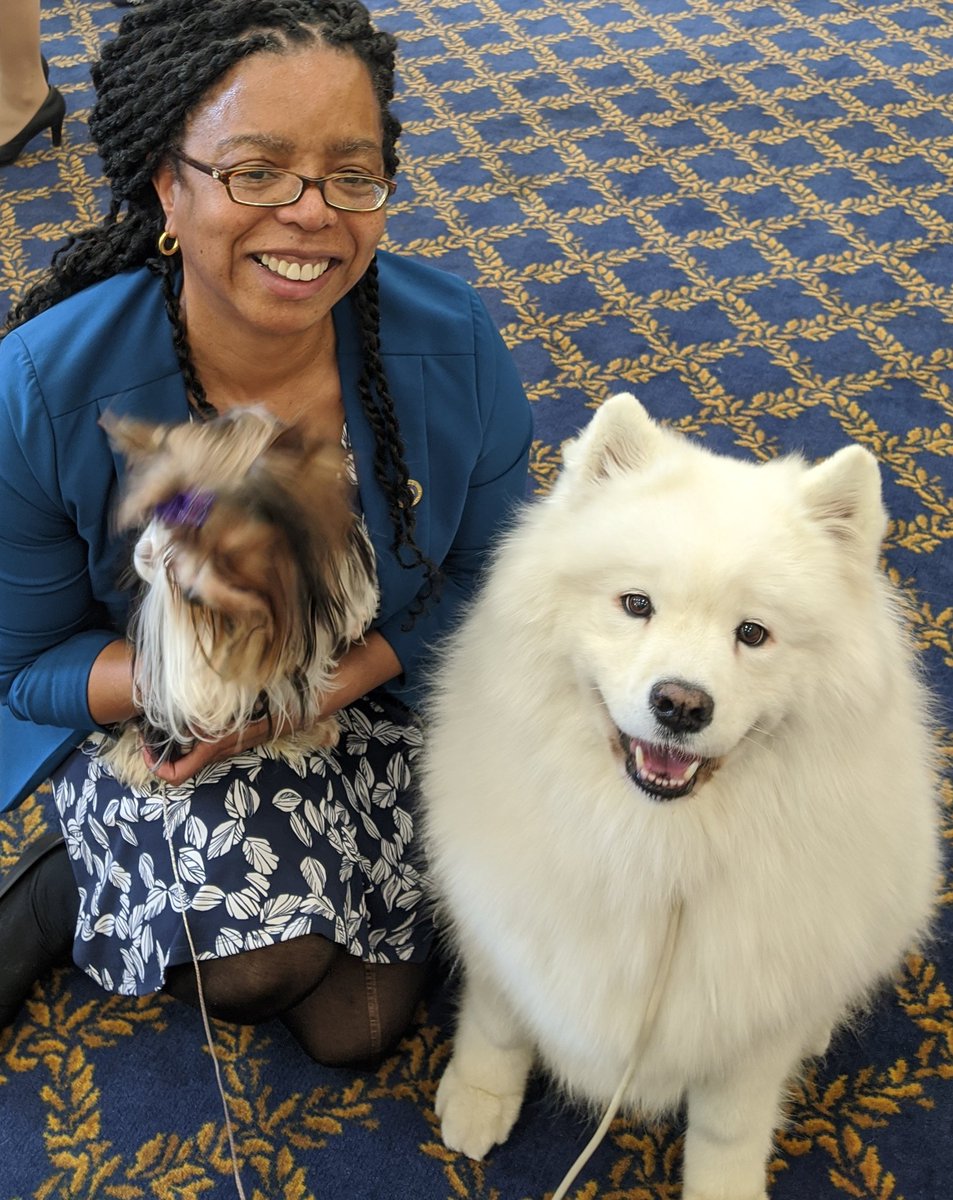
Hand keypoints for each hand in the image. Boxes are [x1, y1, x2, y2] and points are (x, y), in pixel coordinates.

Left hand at [144, 714, 277, 783]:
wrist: (293, 709)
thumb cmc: (263, 708)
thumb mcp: (228, 709)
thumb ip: (201, 715)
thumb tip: (178, 719)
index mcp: (211, 747)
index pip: (174, 776)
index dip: (153, 766)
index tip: (145, 745)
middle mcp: (215, 753)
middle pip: (178, 768)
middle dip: (158, 754)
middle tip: (148, 732)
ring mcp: (222, 748)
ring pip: (188, 757)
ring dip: (171, 746)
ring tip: (161, 723)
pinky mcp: (228, 740)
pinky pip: (200, 746)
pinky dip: (186, 737)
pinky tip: (185, 715)